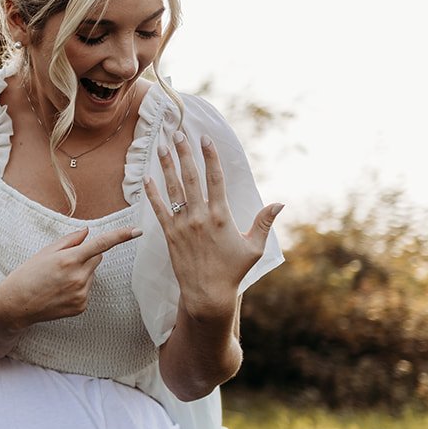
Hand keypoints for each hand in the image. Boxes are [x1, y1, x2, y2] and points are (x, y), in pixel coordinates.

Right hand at [0, 223, 141, 325]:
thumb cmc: (27, 275)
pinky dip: (78, 287)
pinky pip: (87, 289)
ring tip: (58, 280)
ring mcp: (81, 294)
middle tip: (63, 263)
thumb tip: (87, 232)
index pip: (101, 244)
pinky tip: (60, 292)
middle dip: (85, 256)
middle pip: (97, 258)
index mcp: (69, 259)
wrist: (15, 305)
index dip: (121, 236)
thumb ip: (69, 241)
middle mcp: (79, 277)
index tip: (137, 231)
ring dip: (81, 273)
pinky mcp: (81, 306)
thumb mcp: (45, 252)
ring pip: (91, 274)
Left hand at [144, 132, 282, 320]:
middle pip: (191, 177)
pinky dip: (152, 193)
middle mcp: (200, 217)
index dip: (210, 157)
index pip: (215, 179)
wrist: (207, 294)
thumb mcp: (254, 248)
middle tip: (178, 134)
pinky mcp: (169, 235)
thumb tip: (280, 203)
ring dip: (166, 166)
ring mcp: (182, 225)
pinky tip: (147, 177)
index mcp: (221, 216)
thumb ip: (264, 223)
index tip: (205, 139)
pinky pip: (158, 209)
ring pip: (173, 189)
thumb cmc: (233, 271)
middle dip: (184, 153)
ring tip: (161, 146)